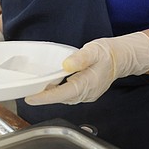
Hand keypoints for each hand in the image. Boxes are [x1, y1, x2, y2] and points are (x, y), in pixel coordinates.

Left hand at [24, 32, 148, 104]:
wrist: (121, 58)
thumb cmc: (107, 53)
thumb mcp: (93, 50)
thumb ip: (80, 58)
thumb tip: (66, 65)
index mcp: (88, 83)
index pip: (63, 93)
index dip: (45, 97)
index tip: (30, 97)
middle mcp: (87, 93)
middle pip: (61, 98)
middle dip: (44, 97)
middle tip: (27, 92)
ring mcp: (87, 95)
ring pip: (65, 98)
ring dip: (51, 95)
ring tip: (36, 89)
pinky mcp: (86, 92)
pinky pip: (69, 95)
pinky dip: (58, 92)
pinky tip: (52, 86)